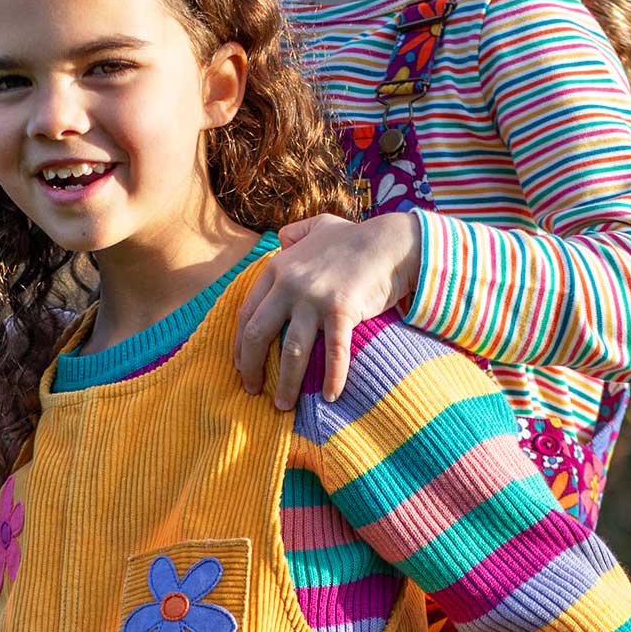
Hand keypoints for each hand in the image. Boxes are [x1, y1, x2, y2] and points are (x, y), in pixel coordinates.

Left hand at [233, 212, 420, 408]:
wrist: (390, 243)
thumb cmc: (355, 239)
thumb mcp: (318, 226)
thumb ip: (295, 233)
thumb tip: (281, 239)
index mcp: (278, 268)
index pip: (247, 313)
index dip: (240, 345)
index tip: (241, 367)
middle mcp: (290, 283)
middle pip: (259, 334)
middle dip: (251, 368)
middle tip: (253, 391)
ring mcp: (315, 298)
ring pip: (291, 351)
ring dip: (286, 384)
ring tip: (283, 405)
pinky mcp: (342, 310)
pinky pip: (333, 353)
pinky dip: (332, 378)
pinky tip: (330, 397)